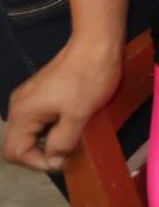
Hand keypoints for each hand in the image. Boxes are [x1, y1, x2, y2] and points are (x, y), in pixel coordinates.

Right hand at [3, 39, 122, 171]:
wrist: (97, 44)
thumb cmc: (89, 77)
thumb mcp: (79, 115)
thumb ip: (63, 141)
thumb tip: (54, 161)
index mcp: (23, 113)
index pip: (14, 152)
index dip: (37, 162)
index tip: (63, 160)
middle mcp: (19, 106)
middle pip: (19, 143)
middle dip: (42, 152)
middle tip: (68, 151)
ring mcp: (29, 98)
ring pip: (31, 131)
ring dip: (49, 139)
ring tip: (73, 137)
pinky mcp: (41, 92)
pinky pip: (40, 119)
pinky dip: (53, 127)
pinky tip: (72, 123)